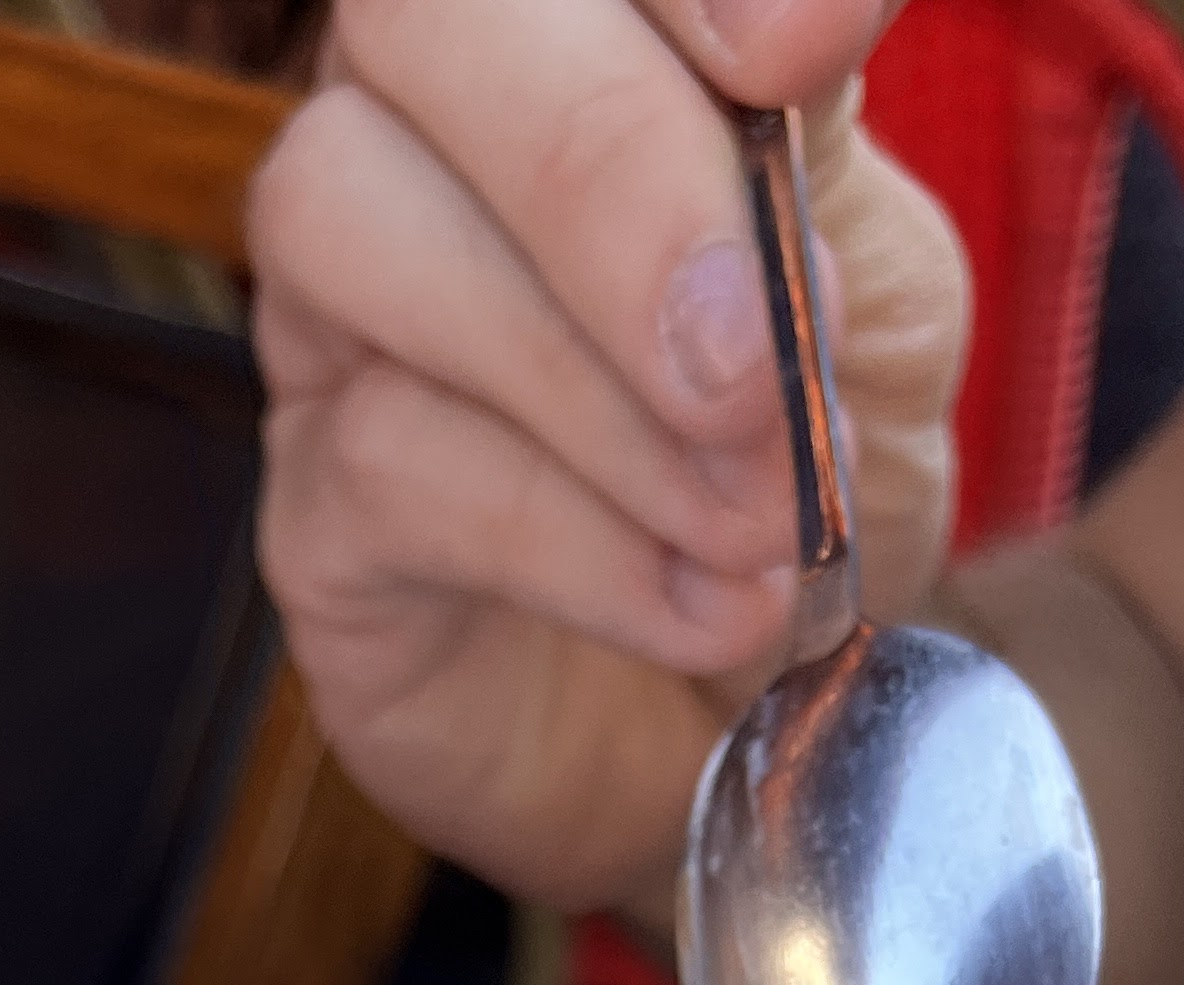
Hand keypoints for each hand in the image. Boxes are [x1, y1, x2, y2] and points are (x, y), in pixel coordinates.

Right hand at [249, 0, 968, 913]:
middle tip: (754, 354)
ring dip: (590, 386)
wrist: (750, 714)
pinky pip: (389, 465)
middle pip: (417, 14)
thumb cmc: (791, 465)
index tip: (806, 48)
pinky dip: (582, 545)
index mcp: (575, 25)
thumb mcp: (865, 276)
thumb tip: (814, 6)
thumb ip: (814, 142)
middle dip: (603, 166)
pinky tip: (707, 604)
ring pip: (355, 221)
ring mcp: (339, 316)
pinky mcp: (317, 514)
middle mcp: (426, 126)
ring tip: (762, 518)